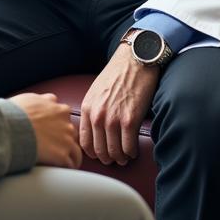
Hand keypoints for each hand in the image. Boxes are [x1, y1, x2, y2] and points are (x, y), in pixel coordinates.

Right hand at [9, 92, 81, 168]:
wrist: (13, 127)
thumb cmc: (17, 112)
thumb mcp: (32, 98)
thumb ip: (44, 100)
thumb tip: (48, 100)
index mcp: (60, 109)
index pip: (66, 117)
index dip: (59, 124)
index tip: (54, 130)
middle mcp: (66, 123)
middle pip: (72, 133)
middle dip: (65, 140)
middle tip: (56, 147)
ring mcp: (66, 140)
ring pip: (76, 151)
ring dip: (70, 156)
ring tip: (63, 163)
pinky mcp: (62, 155)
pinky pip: (70, 164)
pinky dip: (66, 168)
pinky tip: (61, 171)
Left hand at [79, 41, 159, 164]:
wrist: (135, 61)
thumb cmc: (117, 75)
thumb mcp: (96, 92)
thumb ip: (93, 111)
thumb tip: (94, 133)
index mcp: (88, 108)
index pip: (85, 143)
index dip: (94, 153)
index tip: (101, 154)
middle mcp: (98, 115)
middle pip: (100, 151)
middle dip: (108, 158)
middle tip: (115, 159)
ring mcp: (113, 119)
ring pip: (114, 153)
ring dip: (121, 158)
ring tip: (125, 156)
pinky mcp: (130, 120)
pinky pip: (129, 147)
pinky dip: (131, 152)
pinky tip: (133, 149)